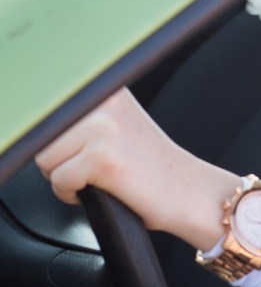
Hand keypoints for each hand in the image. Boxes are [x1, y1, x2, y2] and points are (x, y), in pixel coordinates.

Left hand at [35, 88, 240, 250]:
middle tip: (100, 170)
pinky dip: (73, 195)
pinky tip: (105, 190)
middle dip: (62, 161)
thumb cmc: (157, 170)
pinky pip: (59, 182)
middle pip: (43, 138)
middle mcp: (106, 101)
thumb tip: (42, 125)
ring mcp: (104, 128)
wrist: (193, 194)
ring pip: (46, 160)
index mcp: (110, 91)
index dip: (61, 141)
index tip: (90, 150)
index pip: (50, 111)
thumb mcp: (121, 130)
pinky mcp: (102, 157)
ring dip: (66, 178)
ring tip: (101, 179)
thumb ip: (88, 119)